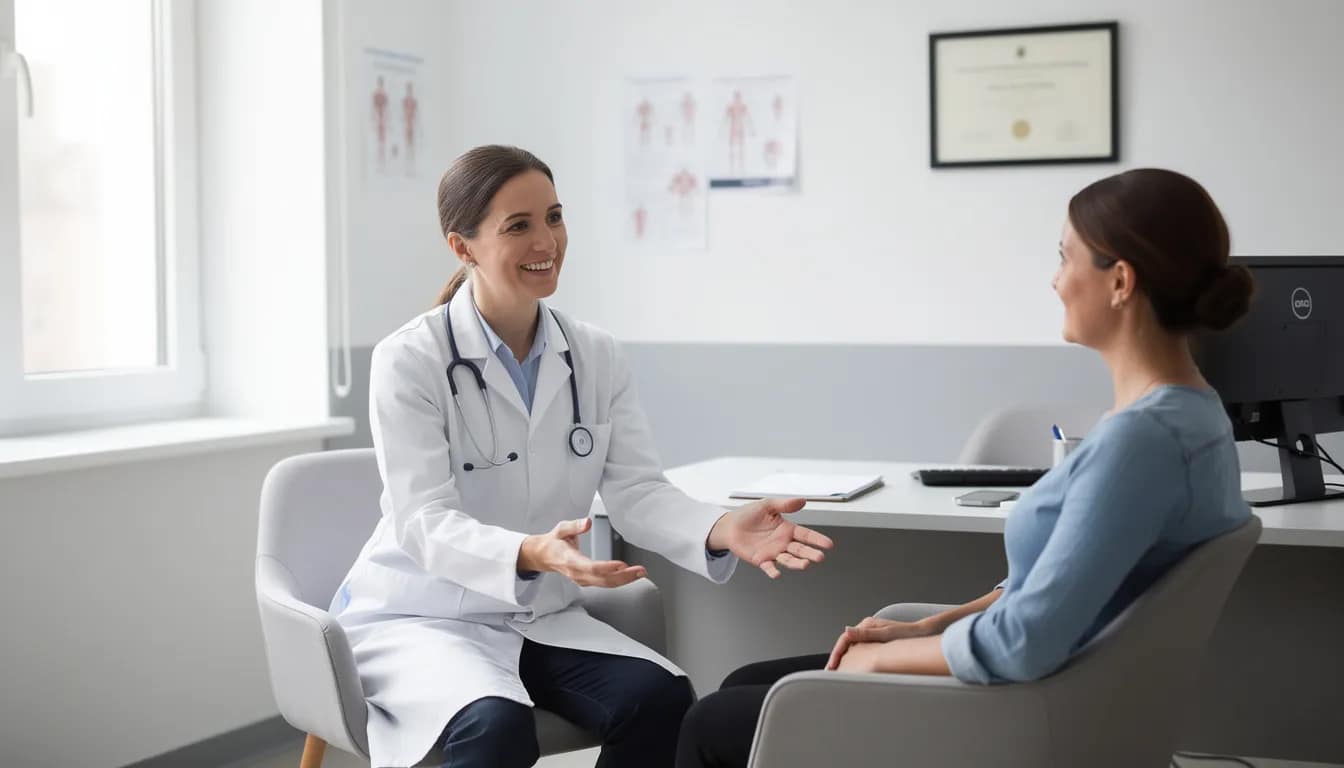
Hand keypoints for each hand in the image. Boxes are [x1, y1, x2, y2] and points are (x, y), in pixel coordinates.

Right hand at [518, 518, 646, 587]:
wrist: (543, 557)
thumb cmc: (554, 542)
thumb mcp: (561, 529)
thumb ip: (575, 526)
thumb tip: (588, 522)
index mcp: (570, 560)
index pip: (590, 567)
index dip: (606, 568)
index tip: (621, 565)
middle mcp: (577, 574)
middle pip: (603, 579)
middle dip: (624, 576)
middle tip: (641, 571)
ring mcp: (582, 579)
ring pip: (606, 583)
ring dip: (625, 579)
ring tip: (641, 573)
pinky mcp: (587, 581)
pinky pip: (605, 583)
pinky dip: (619, 580)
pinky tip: (630, 575)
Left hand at [707, 498, 833, 578]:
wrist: (730, 525)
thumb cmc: (749, 514)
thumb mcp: (767, 505)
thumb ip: (784, 505)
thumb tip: (802, 500)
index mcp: (787, 529)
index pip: (806, 535)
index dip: (817, 539)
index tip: (828, 544)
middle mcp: (783, 543)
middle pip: (800, 550)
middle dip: (810, 554)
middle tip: (820, 557)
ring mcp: (773, 553)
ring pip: (788, 560)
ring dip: (797, 564)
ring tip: (805, 565)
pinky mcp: (761, 560)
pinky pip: (769, 567)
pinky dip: (773, 571)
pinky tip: (776, 574)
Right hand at [825, 617, 931, 669]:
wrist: (924, 634)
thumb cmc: (908, 635)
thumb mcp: (886, 635)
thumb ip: (865, 634)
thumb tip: (846, 630)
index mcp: (866, 625)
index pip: (844, 639)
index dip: (836, 654)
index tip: (831, 667)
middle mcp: (867, 629)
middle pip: (846, 645)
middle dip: (837, 659)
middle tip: (829, 673)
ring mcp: (872, 636)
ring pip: (852, 649)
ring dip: (845, 661)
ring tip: (838, 675)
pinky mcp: (877, 643)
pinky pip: (861, 653)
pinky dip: (855, 662)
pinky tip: (855, 672)